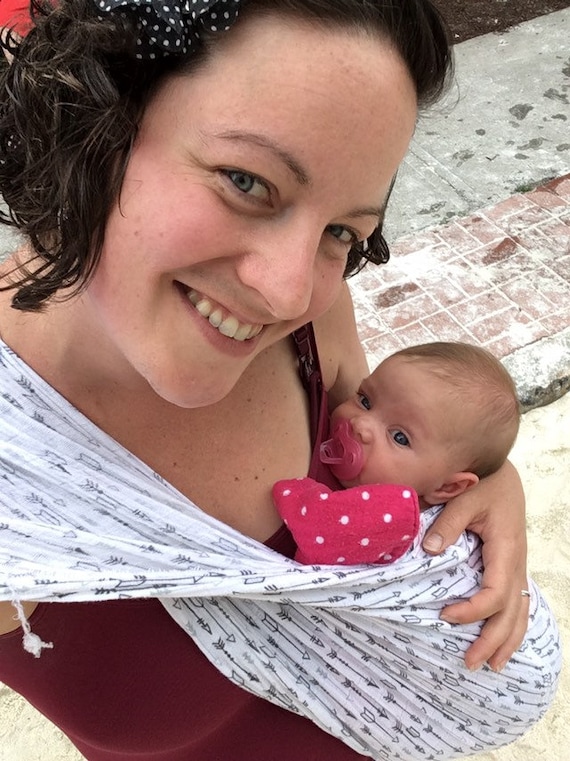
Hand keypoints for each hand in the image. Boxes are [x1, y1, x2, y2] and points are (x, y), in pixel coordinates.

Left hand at [422, 461, 528, 670]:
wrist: (502, 472)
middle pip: (511, 613)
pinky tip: (504, 639)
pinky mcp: (513, 564)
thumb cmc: (483, 482)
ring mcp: (518, 565)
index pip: (494, 593)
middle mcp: (516, 562)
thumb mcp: (464, 497)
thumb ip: (447, 523)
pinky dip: (513, 624)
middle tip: (470, 663)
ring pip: (520, 611)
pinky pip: (519, 601)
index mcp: (505, 549)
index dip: (472, 610)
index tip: (445, 615)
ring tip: (492, 665)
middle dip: (492, 641)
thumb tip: (429, 550)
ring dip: (507, 640)